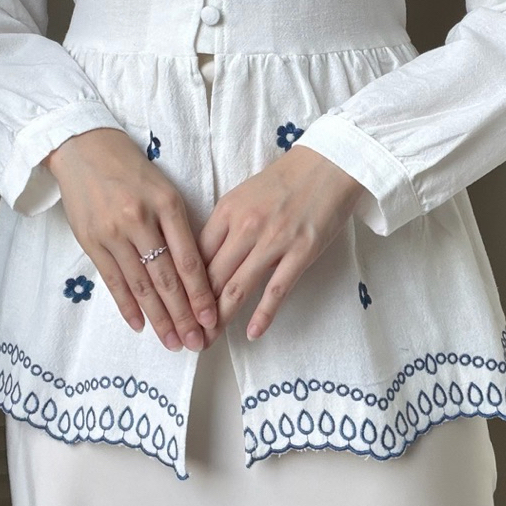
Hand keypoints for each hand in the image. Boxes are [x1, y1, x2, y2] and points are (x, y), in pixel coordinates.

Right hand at [44, 129, 217, 352]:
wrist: (83, 148)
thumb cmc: (131, 169)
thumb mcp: (164, 189)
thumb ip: (178, 226)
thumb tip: (196, 271)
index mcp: (167, 204)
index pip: (188, 259)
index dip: (201, 294)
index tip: (213, 319)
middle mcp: (140, 220)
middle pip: (167, 279)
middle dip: (184, 316)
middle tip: (197, 343)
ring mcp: (113, 233)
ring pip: (141, 285)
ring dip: (159, 318)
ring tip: (173, 342)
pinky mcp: (91, 241)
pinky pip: (113, 281)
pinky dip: (127, 305)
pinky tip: (140, 325)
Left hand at [195, 146, 365, 345]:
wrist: (328, 164)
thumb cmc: (285, 180)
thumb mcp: (244, 195)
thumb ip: (225, 226)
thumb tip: (205, 260)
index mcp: (227, 210)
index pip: (195, 255)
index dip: (184, 286)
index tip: (177, 307)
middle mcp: (246, 226)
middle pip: (212, 276)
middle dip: (196, 310)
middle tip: (187, 334)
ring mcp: (275, 240)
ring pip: (238, 288)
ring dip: (221, 318)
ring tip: (209, 340)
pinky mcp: (301, 252)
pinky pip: (277, 290)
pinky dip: (262, 315)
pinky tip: (252, 332)